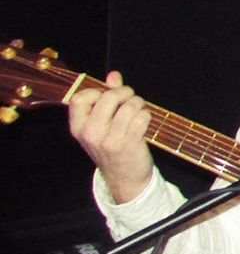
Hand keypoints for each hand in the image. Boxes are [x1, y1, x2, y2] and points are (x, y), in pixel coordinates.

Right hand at [66, 70, 155, 203]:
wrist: (124, 178)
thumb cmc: (112, 146)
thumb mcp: (101, 125)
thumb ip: (106, 98)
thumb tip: (114, 75)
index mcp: (78, 127)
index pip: (79, 99)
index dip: (97, 91)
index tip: (107, 96)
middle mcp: (90, 133)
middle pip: (109, 97)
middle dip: (125, 93)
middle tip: (130, 99)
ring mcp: (109, 139)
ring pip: (129, 105)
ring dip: (138, 104)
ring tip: (138, 111)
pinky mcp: (129, 143)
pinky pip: (142, 116)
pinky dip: (146, 115)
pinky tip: (144, 122)